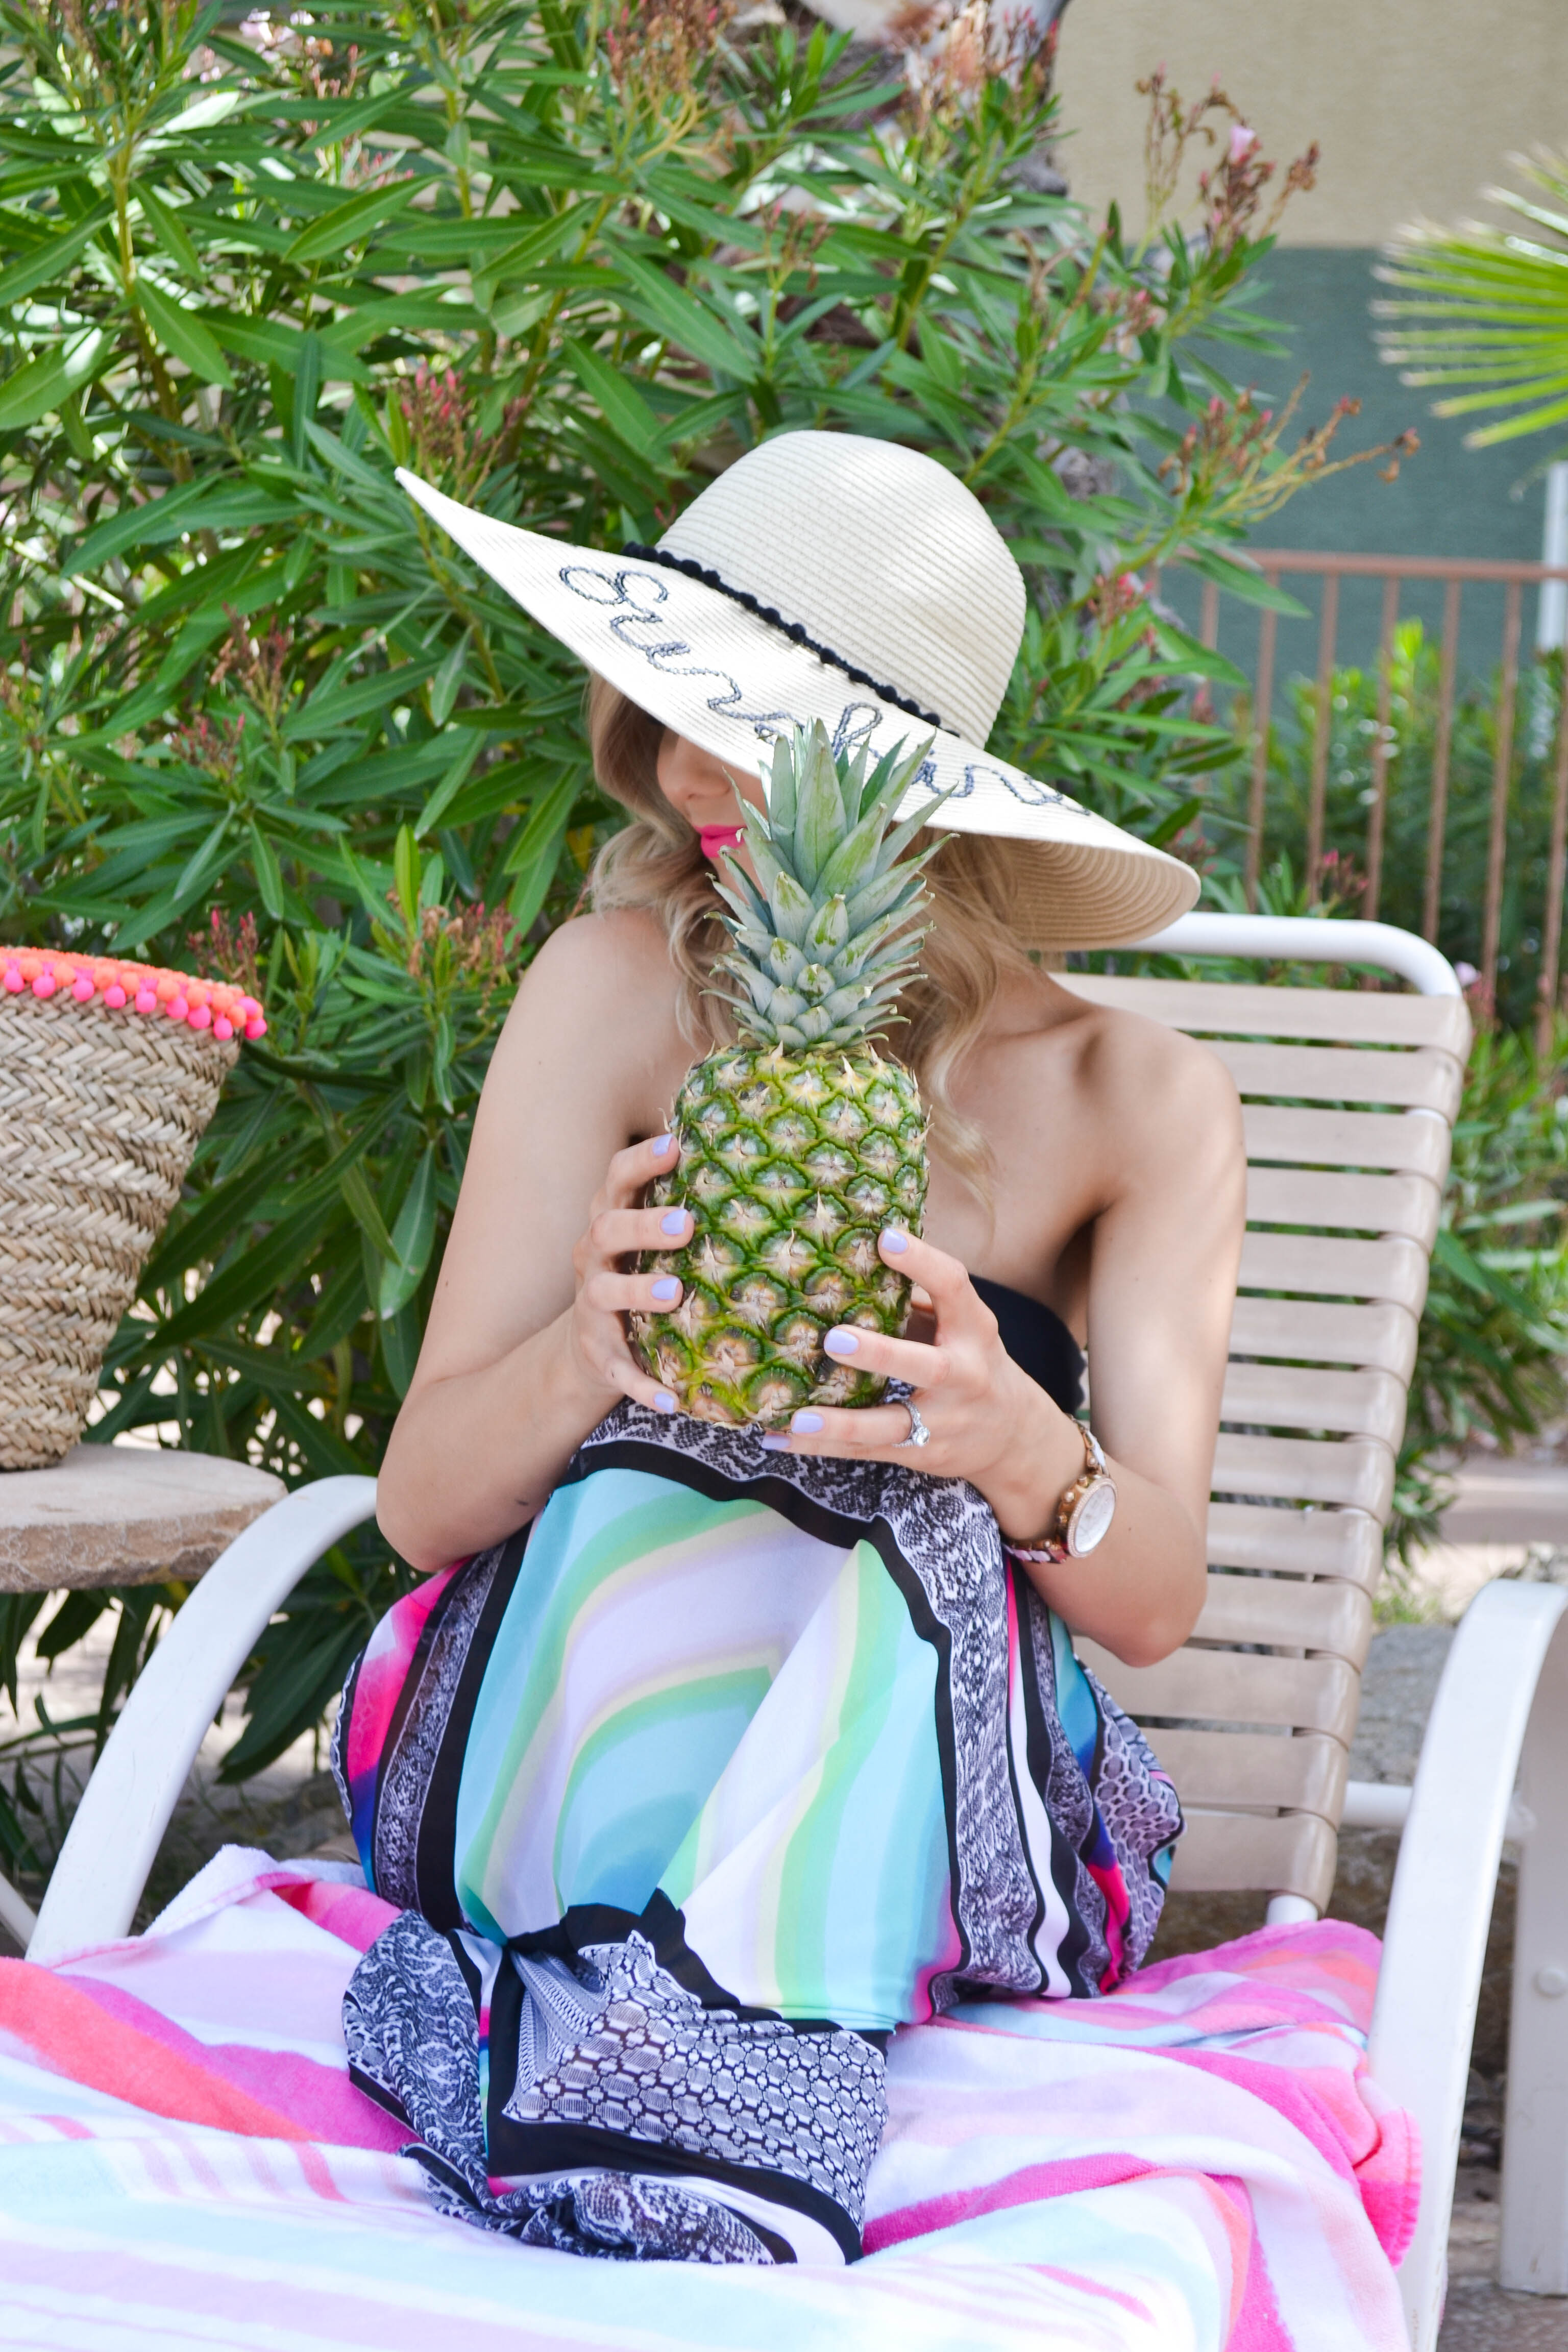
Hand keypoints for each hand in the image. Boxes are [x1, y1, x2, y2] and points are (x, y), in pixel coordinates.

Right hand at [565, 1132, 689, 1415]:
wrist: (588, 1350)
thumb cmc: (639, 1276)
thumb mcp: (648, 1240)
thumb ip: (683, 1205)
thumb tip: (754, 1155)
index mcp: (611, 1221)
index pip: (616, 1180)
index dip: (640, 1161)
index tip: (674, 1145)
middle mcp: (594, 1258)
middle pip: (606, 1230)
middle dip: (642, 1225)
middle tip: (683, 1223)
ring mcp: (592, 1308)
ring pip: (604, 1293)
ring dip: (638, 1291)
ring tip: (675, 1293)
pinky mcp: (597, 1356)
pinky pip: (617, 1371)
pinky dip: (641, 1385)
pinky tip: (672, 1401)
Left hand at [759, 1231, 1083, 1520]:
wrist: (1012, 1435)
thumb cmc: (970, 1360)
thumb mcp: (961, 1324)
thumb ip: (920, 1298)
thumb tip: (858, 1257)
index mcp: (974, 1330)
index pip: (955, 1288)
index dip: (923, 1262)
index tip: (885, 1238)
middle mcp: (964, 1376)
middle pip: (927, 1368)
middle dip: (881, 1354)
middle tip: (834, 1338)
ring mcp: (943, 1422)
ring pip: (890, 1425)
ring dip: (841, 1423)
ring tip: (797, 1417)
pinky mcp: (920, 1453)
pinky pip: (866, 1452)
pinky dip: (821, 1447)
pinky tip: (779, 1437)